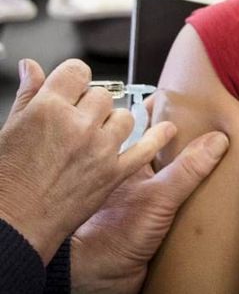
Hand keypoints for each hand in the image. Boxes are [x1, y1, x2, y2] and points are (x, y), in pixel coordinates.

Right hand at [0, 59, 176, 262]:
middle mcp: (78, 126)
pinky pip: (145, 149)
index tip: (72, 87)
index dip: (74, 79)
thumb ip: (28, 94)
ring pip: (124, 117)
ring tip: (95, 136)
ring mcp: (99, 150)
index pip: (77, 71)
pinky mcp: (113, 174)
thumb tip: (31, 66)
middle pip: (103, 95)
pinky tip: (167, 130)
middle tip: (77, 121)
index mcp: (48, 109)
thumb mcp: (9, 131)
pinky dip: (158, 138)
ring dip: (113, 123)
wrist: (11, 226)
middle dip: (91, 104)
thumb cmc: (6, 181)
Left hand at [70, 96, 228, 293]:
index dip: (169, 108)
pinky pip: (180, 194)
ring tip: (223, 152)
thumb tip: (217, 140)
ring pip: (172, 168)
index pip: (149, 122)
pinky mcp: (154, 217)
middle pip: (165, 143)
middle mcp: (136, 174)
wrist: (98, 278)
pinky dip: (196, 188)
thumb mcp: (157, 198)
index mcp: (130, 160)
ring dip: (194, 163)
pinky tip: (214, 186)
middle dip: (189, 134)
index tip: (193, 96)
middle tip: (218, 121)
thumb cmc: (108, 236)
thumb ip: (187, 169)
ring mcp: (144, 194)